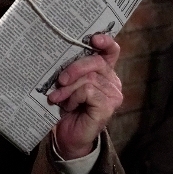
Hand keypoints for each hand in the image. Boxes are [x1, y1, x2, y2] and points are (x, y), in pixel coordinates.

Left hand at [48, 33, 122, 158]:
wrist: (67, 135)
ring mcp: (113, 95)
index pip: (111, 51)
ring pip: (88, 78)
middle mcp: (113, 81)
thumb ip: (71, 69)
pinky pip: (87, 91)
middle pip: (96, 62)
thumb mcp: (68, 83)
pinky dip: (73, 97)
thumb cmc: (66, 106)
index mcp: (104, 72)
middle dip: (74, 68)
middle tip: (59, 80)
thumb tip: (62, 51)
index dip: (105, 42)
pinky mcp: (108, 106)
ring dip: (68, 88)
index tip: (92, 38)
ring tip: (58, 98)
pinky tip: (68, 106)